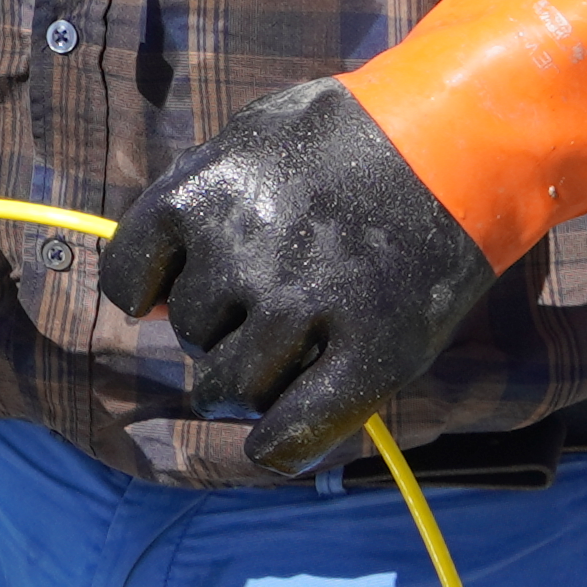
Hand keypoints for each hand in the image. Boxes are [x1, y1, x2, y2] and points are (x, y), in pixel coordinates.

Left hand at [95, 80, 500, 457]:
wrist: (458, 139)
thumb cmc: (347, 138)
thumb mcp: (250, 140)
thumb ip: (190, 207)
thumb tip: (144, 302)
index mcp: (199, 196)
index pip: (129, 280)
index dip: (154, 290)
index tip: (187, 287)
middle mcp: (240, 254)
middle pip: (188, 335)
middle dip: (218, 328)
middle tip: (272, 301)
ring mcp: (303, 308)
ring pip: (230, 388)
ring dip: (248, 383)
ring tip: (292, 350)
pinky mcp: (368, 354)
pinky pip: (293, 433)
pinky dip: (279, 447)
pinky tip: (280, 441)